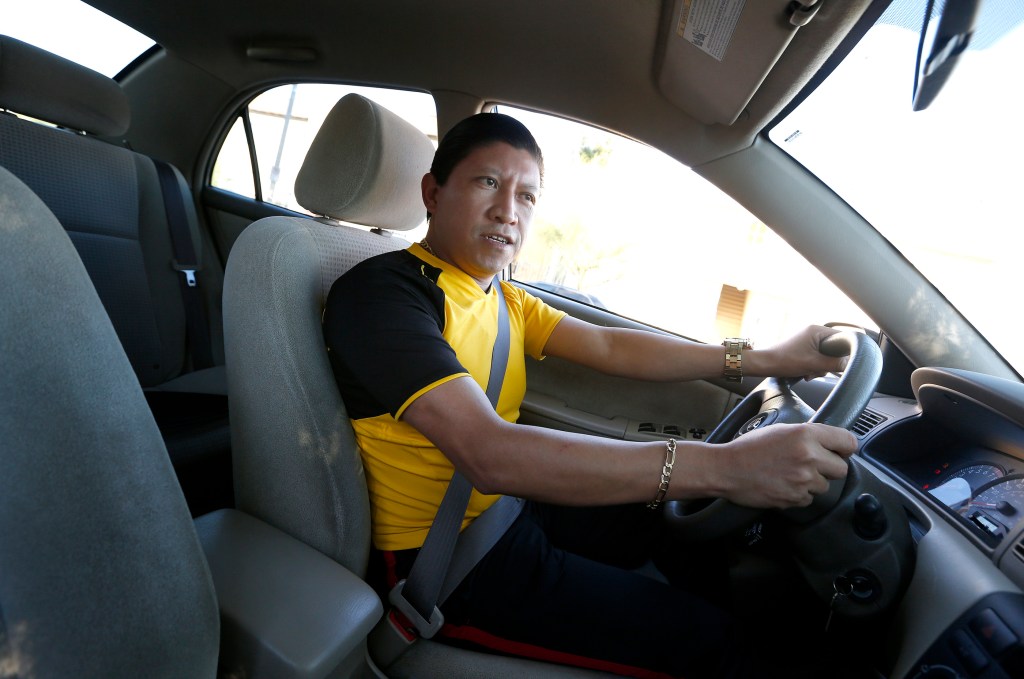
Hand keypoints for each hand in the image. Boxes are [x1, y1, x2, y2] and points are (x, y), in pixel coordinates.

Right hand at [714, 423, 856, 508]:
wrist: (727, 469)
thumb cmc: (748, 448)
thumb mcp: (779, 429)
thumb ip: (806, 435)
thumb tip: (826, 442)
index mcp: (806, 435)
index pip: (848, 442)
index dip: (845, 448)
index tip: (840, 451)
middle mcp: (809, 457)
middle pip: (841, 468)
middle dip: (829, 467)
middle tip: (812, 464)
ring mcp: (803, 480)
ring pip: (825, 486)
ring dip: (812, 482)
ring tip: (791, 475)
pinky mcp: (795, 498)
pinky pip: (809, 498)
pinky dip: (799, 494)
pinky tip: (783, 485)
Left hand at [752, 325, 848, 379]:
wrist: (765, 365)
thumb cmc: (785, 361)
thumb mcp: (813, 364)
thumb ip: (835, 364)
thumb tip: (852, 364)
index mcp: (817, 330)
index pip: (842, 338)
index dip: (845, 352)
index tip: (843, 363)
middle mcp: (813, 333)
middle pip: (834, 349)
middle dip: (828, 363)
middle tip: (818, 370)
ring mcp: (808, 341)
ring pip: (826, 356)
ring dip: (820, 368)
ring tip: (808, 372)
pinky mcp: (804, 349)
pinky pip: (817, 359)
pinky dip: (814, 368)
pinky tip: (806, 373)